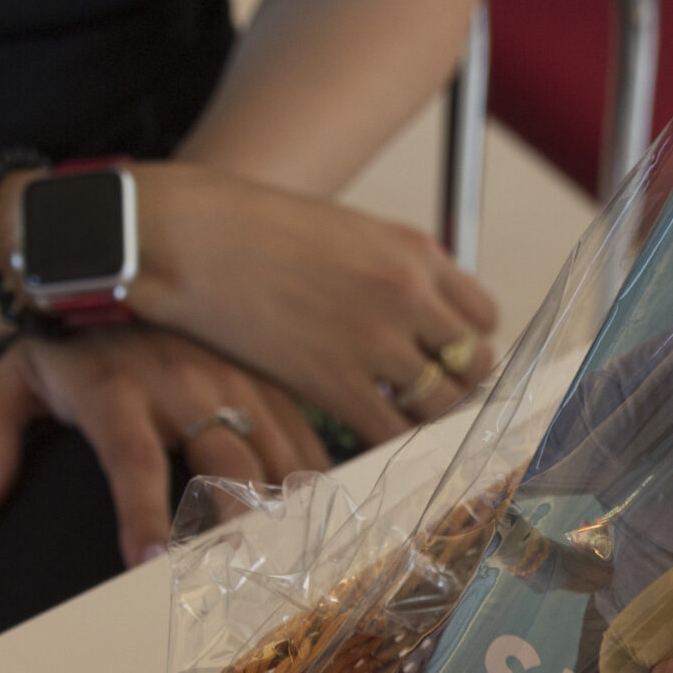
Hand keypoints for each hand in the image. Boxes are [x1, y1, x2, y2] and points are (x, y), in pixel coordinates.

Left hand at [0, 329, 331, 567]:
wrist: (123, 259)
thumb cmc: (69, 339)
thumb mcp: (13, 378)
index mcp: (117, 391)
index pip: (133, 461)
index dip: (142, 514)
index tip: (148, 565)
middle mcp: (185, 385)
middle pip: (228, 466)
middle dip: (240, 526)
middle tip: (247, 578)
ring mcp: (237, 381)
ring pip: (278, 456)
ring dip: (288, 511)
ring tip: (296, 561)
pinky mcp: (272, 382)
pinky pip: (305, 439)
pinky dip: (315, 484)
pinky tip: (321, 521)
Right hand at [121, 161, 498, 443]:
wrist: (188, 237)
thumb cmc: (255, 229)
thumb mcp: (348, 232)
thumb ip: (393, 272)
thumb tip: (420, 318)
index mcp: (418, 252)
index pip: (484, 316)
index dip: (469, 343)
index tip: (450, 359)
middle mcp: (411, 295)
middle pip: (474, 364)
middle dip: (459, 385)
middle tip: (434, 400)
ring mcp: (377, 340)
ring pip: (442, 404)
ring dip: (429, 418)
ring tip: (405, 422)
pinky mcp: (336, 381)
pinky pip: (392, 432)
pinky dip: (391, 443)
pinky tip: (374, 441)